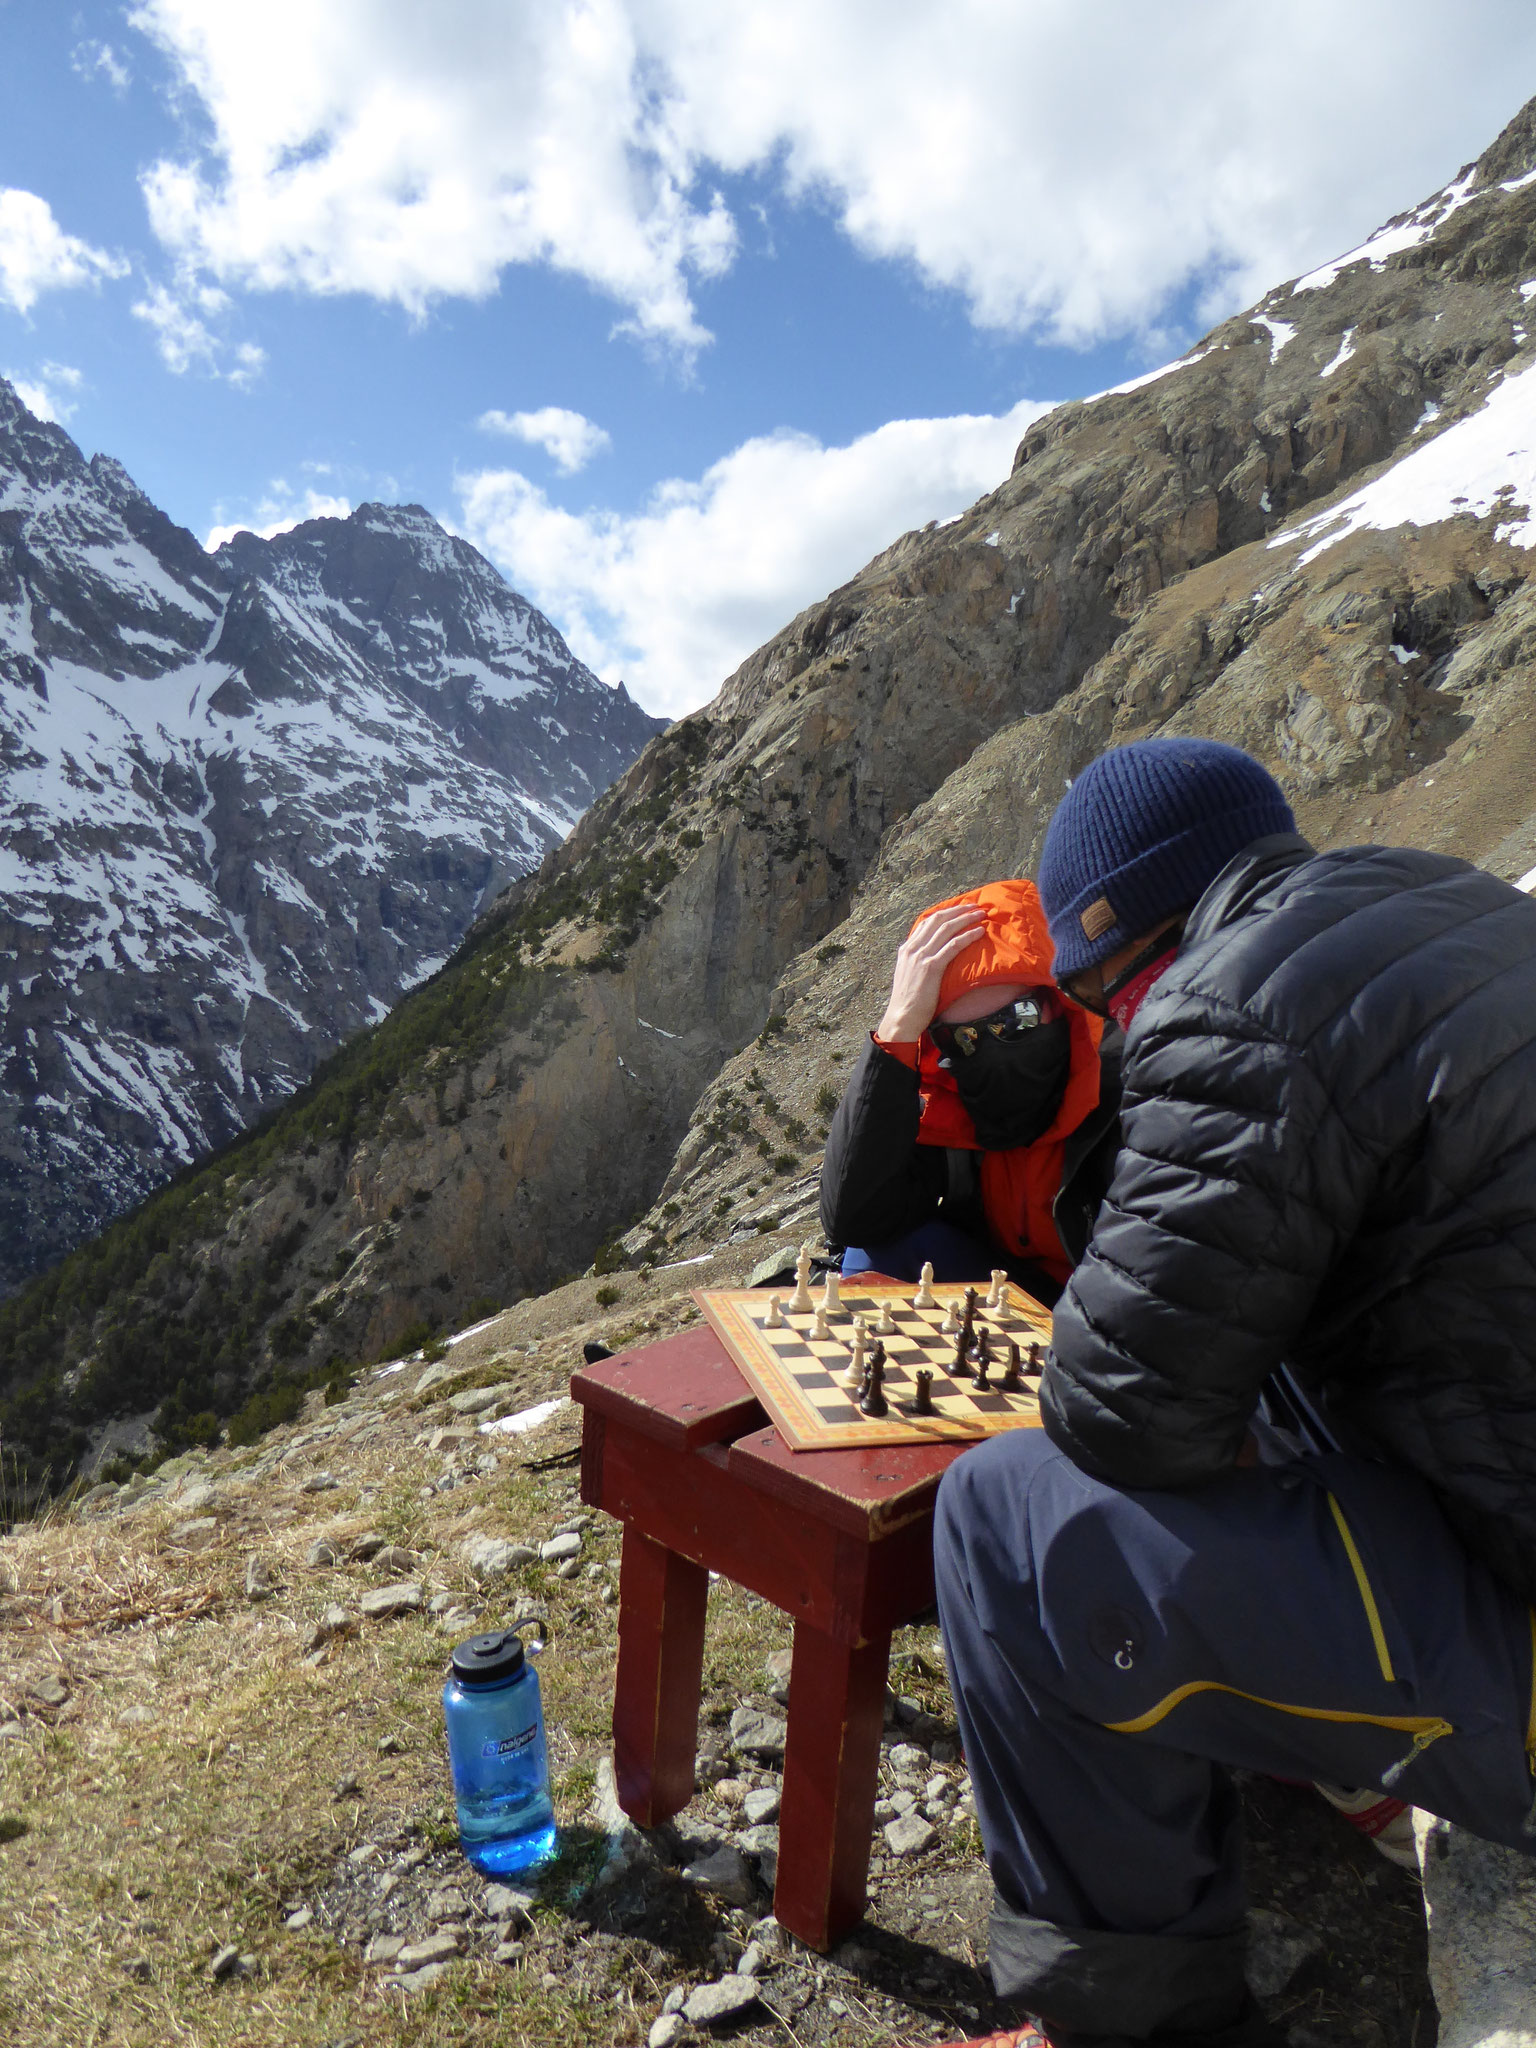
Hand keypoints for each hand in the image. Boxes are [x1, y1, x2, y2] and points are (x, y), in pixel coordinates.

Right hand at [875, 904, 987, 1042]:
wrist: (902, 1017)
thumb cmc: (908, 1002)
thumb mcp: (909, 975)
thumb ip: (918, 962)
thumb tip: (932, 957)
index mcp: (907, 949)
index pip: (927, 922)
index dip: (946, 913)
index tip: (961, 909)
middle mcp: (913, 948)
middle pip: (938, 920)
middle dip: (958, 910)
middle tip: (975, 906)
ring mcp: (921, 956)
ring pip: (947, 929)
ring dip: (966, 919)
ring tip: (982, 914)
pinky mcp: (931, 967)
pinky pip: (954, 945)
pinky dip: (968, 936)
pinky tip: (980, 932)